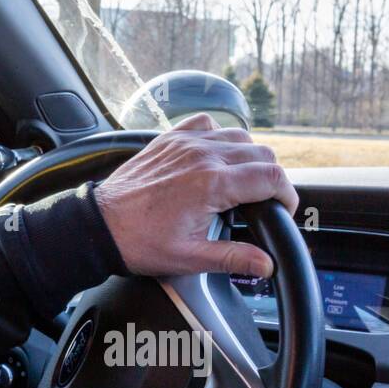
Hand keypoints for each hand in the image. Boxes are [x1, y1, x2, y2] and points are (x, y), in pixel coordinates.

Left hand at [94, 113, 297, 278]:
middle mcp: (202, 156)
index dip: (287, 195)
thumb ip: (233, 257)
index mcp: (212, 184)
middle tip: (262, 200)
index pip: (272, 177)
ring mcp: (185, 143)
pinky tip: (215, 157)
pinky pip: (207, 123)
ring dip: (249, 156)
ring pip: (239, 135)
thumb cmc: (140, 241)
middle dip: (271, 177)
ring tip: (241, 182)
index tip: (283, 209)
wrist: (101, 225)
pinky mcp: (169, 139)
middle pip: (262, 153)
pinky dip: (219, 136)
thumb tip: (266, 264)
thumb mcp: (190, 257)